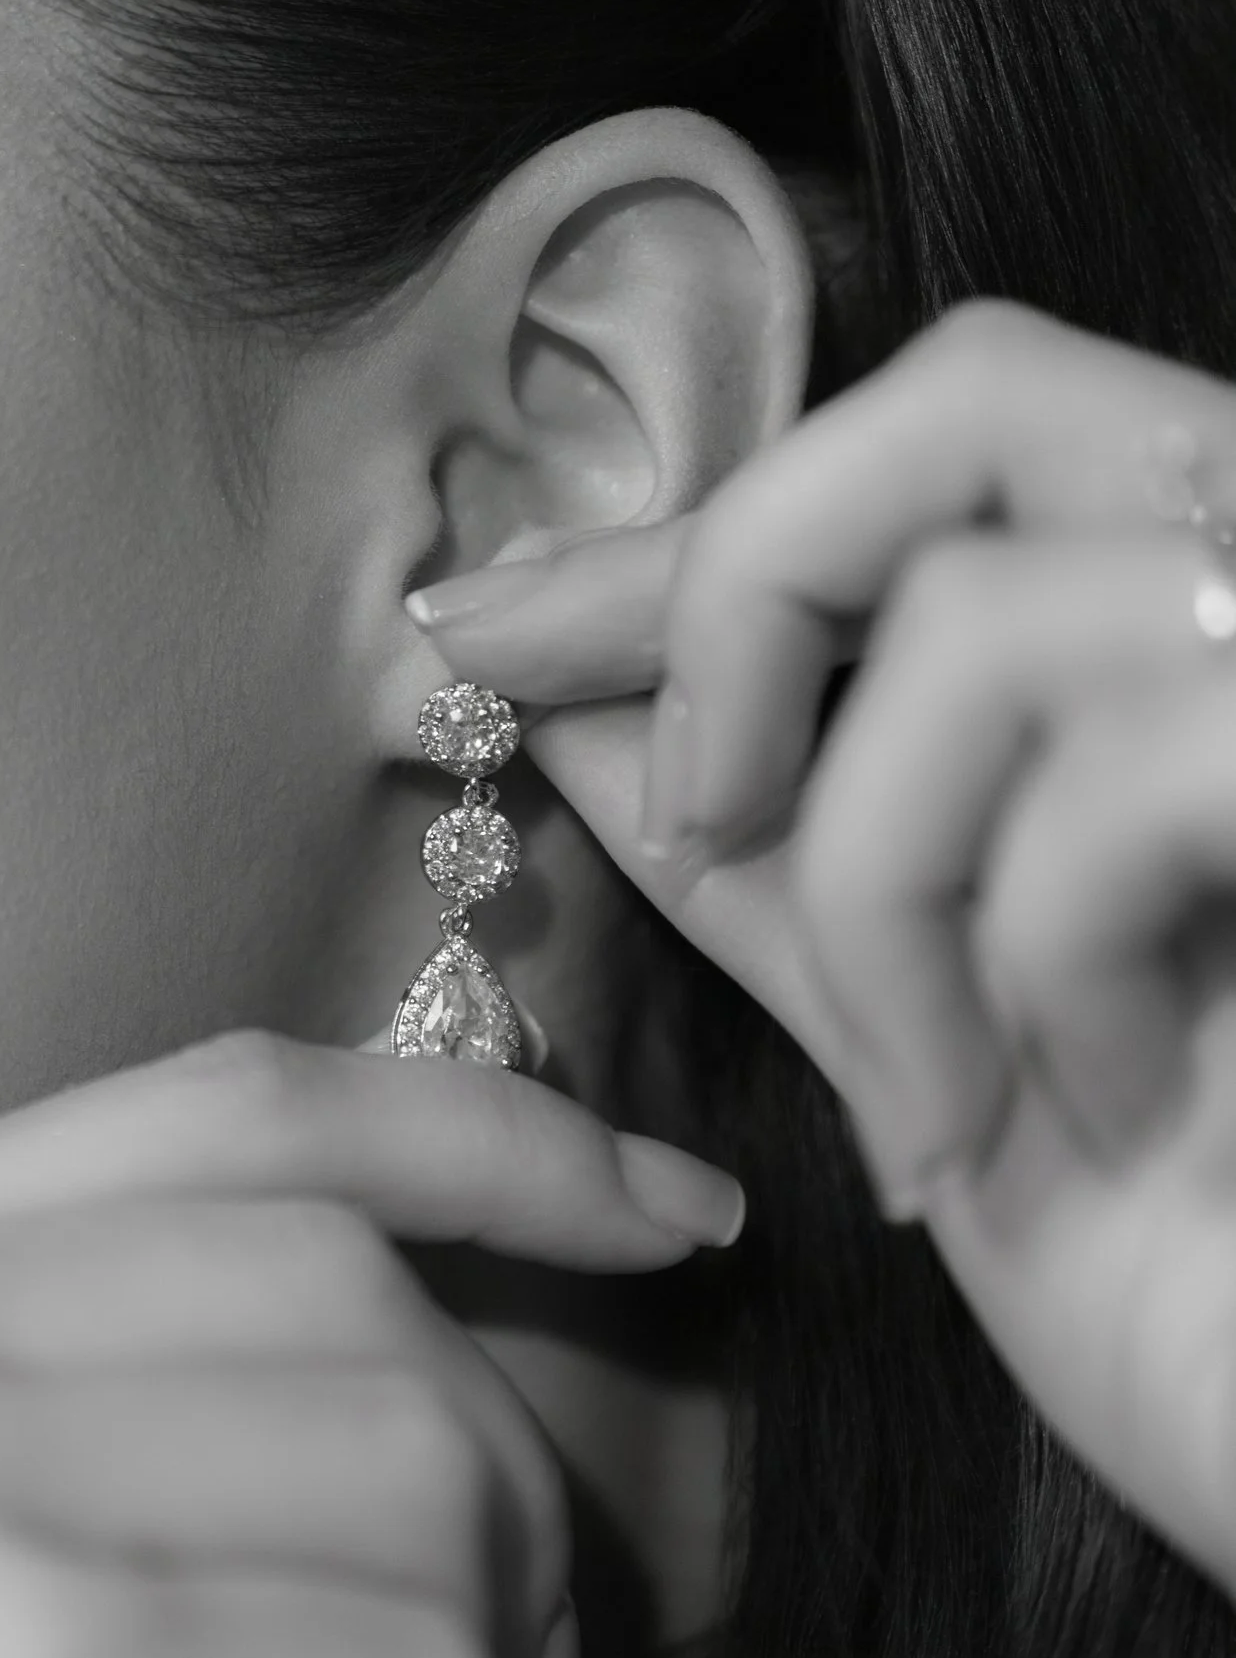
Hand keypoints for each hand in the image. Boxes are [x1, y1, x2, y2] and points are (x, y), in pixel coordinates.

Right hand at [0, 1030, 746, 1657]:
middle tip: (450, 1629)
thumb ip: (180, 1311)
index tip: (681, 1217)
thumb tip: (627, 1195)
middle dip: (480, 1461)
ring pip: (418, 1454)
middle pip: (342, 1286)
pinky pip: (405, 1633)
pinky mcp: (36, 1646)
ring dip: (479, 1616)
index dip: (482, 1139)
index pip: (221, 1115)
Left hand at [409, 299, 1235, 1591]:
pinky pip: (1115, 779)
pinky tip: (1078, 1113)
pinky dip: (1024, 967)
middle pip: (978, 395)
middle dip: (750, 595)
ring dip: (875, 883)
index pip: (925, 452)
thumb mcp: (912, 1012)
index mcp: (1186, 627)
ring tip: (922, 1087)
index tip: (492, 630)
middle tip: (696, 815)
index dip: (685, 541)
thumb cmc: (1172, 1262)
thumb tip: (565, 694)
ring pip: (988, 619)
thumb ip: (761, 838)